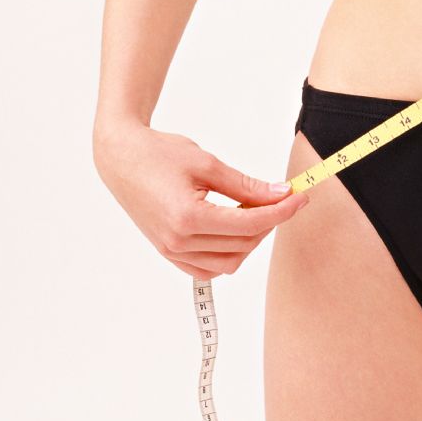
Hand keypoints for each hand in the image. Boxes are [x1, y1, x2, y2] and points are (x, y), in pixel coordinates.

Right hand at [93, 119, 308, 279]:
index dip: (281, 211)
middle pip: (244, 243)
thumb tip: (282, 194)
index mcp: (188, 218)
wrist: (121, 157)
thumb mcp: (208, 164)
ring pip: (230, 261)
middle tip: (280, 197)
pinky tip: (235, 225)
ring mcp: (171, 251)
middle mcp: (178, 241)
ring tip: (253, 208)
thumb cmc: (160, 154)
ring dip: (251, 238)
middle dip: (269, 221)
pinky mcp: (169, 253)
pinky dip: (229, 252)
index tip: (300, 196)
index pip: (250, 223)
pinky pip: (209, 267)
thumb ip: (247, 185)